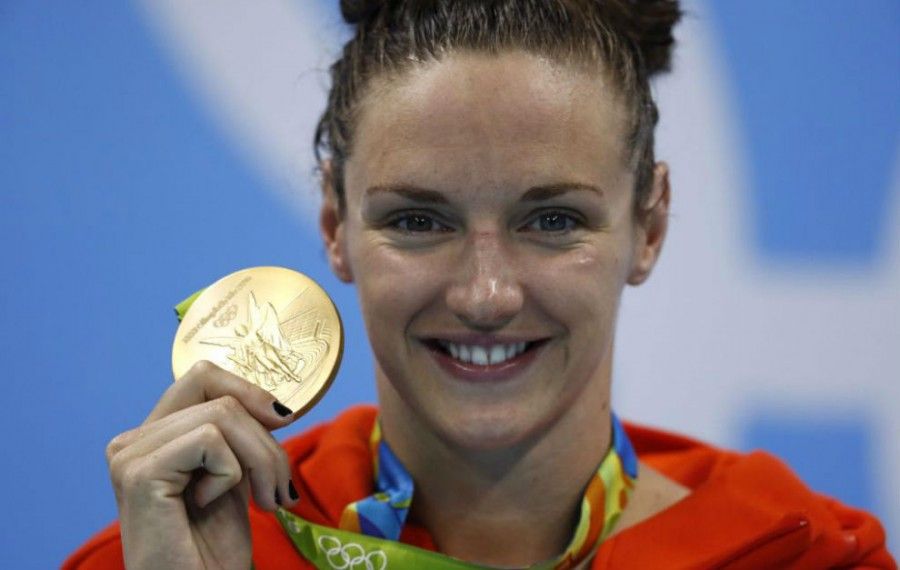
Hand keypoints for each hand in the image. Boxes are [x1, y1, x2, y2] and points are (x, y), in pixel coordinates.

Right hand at [106, 360, 299, 569]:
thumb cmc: (212, 550)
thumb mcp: (233, 476)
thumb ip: (238, 435)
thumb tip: (273, 406)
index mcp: (153, 437)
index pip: (202, 376)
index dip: (248, 390)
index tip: (282, 424)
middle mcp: (132, 441)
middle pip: (218, 393)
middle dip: (264, 436)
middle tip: (278, 486)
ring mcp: (130, 455)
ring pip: (223, 414)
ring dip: (262, 460)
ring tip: (264, 502)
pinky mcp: (138, 473)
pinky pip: (210, 440)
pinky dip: (232, 474)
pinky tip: (211, 506)